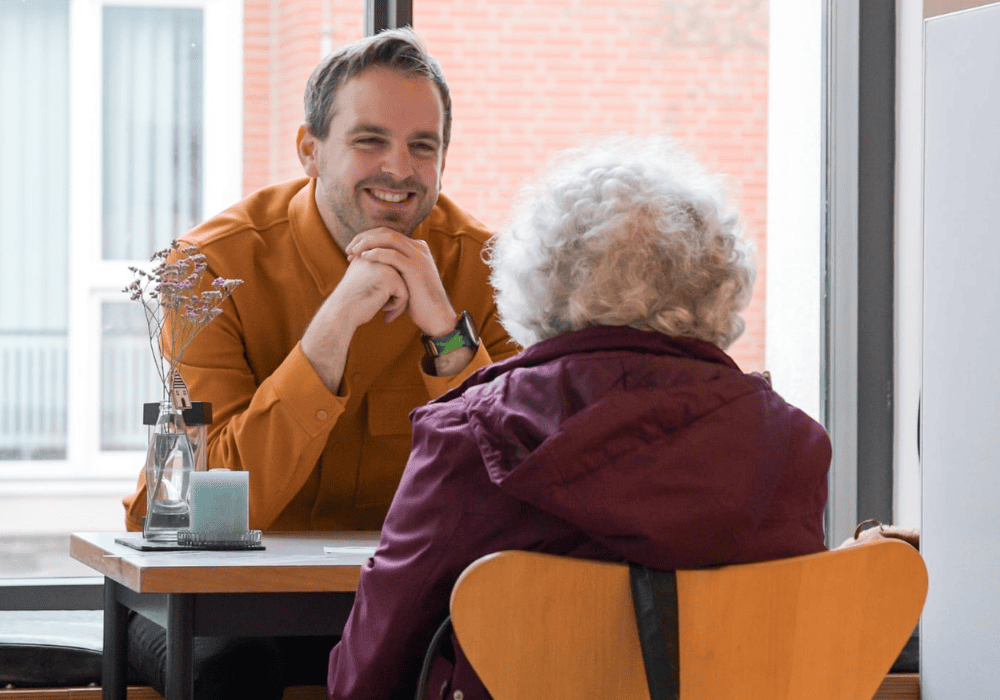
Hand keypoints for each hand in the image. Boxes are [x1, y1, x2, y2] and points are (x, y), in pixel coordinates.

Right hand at [301, 257, 408, 390]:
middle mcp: (376, 256)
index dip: (387, 291)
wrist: (340, 312)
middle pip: (399, 276)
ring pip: (405, 285)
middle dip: (395, 295)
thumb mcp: (360, 281)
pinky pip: (405, 293)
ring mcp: (385, 265)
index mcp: (368, 254)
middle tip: (384, 308)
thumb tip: (393, 280)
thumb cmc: (350, 303)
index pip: (390, 272)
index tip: (373, 301)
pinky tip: (383, 308)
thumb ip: (374, 274)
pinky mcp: (391, 277)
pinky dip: (397, 306)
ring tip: (384, 309)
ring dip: (398, 301)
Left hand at [345, 228, 456, 336]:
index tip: (352, 251)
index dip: (367, 239)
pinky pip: (392, 254)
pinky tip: (363, 258)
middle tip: (348, 249)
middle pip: (386, 232)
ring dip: (367, 243)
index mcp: (417, 248)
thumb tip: (375, 267)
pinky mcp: (416, 268)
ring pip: (388, 238)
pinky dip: (376, 253)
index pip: (388, 234)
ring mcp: (418, 257)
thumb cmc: (419, 303)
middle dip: (364, 238)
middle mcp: (419, 248)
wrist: (436, 317)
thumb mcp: (407, 280)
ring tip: (352, 252)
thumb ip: (395, 269)